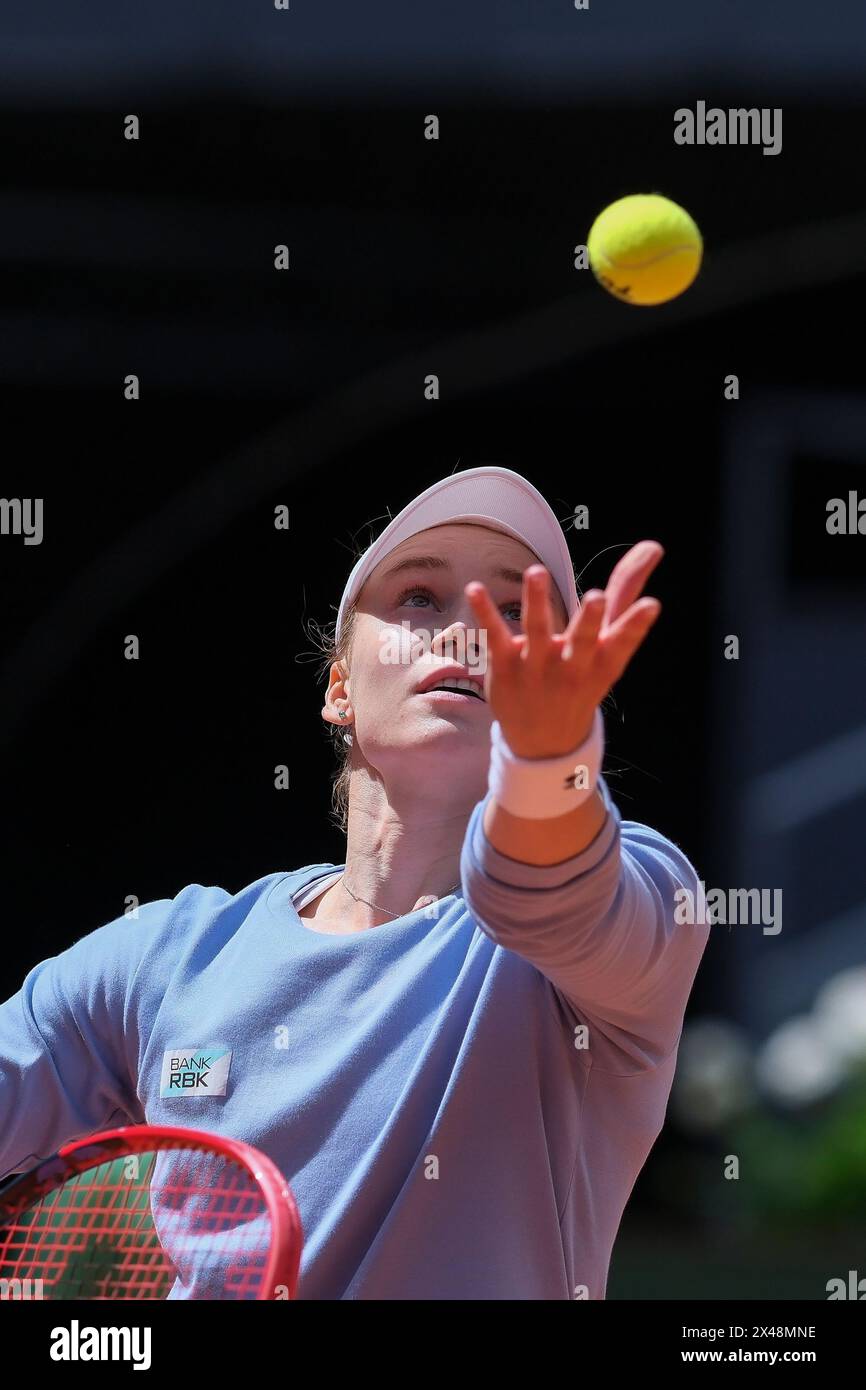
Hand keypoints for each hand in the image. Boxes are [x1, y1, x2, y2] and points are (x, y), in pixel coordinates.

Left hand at [465, 540, 663, 759]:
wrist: (545, 740)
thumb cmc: (583, 677)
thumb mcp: (609, 643)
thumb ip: (626, 592)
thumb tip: (653, 545)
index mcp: (603, 662)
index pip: (624, 643)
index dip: (638, 624)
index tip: (652, 605)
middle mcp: (572, 666)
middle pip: (583, 641)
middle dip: (590, 620)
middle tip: (597, 596)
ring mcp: (537, 665)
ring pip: (537, 631)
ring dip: (537, 602)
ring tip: (536, 572)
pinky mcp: (505, 664)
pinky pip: (495, 635)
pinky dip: (485, 612)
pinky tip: (475, 589)